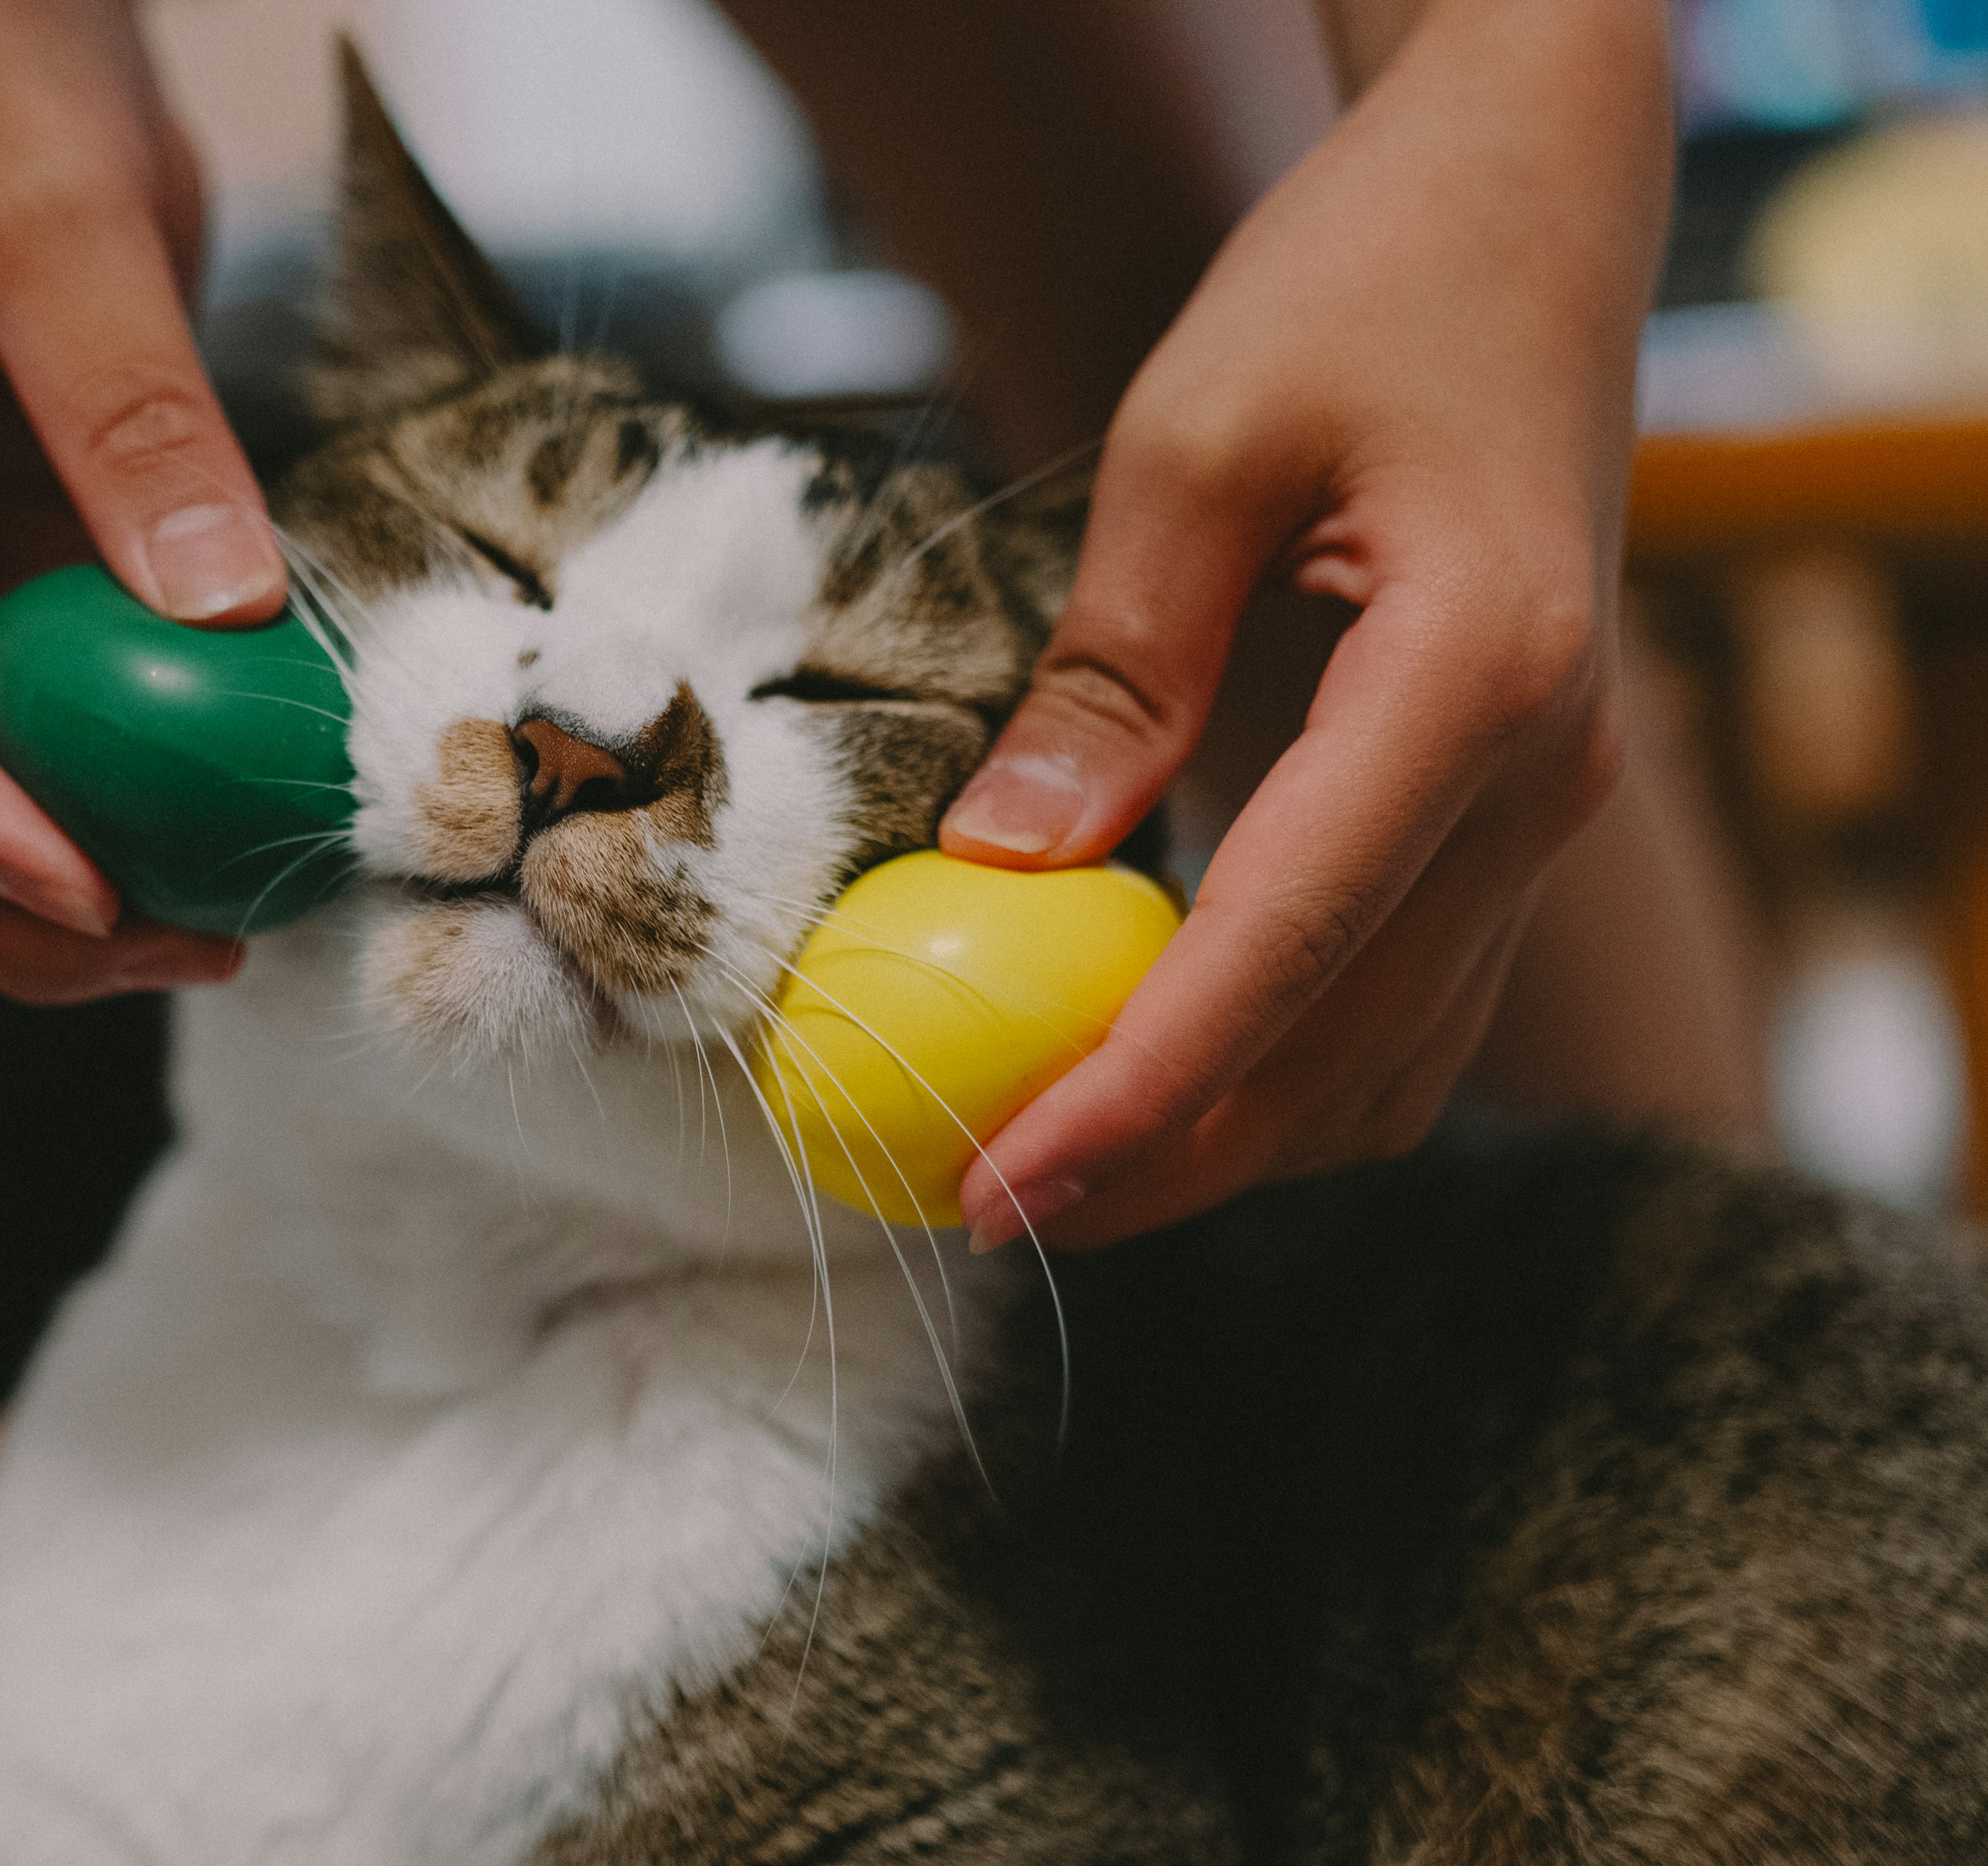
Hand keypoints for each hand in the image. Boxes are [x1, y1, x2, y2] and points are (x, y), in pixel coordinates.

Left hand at [945, 0, 1669, 1248]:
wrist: (1530, 207)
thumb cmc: (1361, 283)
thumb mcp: (1195, 436)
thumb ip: (1111, 669)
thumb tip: (1005, 867)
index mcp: (1471, 683)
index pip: (1284, 950)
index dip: (1135, 1094)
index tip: (996, 1184)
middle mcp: (1538, 775)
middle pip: (1346, 1047)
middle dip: (1166, 1161)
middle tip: (986, 1211)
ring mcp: (1542, 801)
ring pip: (1391, 1051)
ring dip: (1228, 1137)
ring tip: (1057, 1174)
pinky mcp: (1508, 801)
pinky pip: (1405, 992)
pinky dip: (1284, 1063)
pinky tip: (1158, 1074)